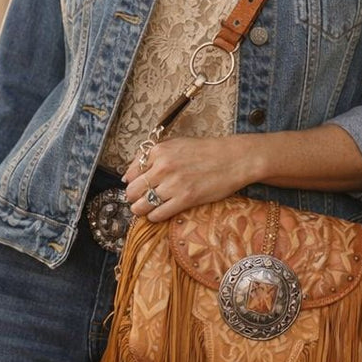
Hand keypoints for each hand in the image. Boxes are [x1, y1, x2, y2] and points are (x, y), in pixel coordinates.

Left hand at [121, 135, 256, 221]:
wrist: (233, 159)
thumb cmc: (205, 152)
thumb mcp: (175, 145)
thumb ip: (152, 158)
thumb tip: (128, 176)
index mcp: (158, 151)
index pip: (131, 173)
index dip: (132, 183)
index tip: (137, 189)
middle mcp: (162, 167)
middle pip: (132, 191)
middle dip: (134, 199)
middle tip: (140, 201)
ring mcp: (173, 184)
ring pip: (141, 206)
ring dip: (142, 210)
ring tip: (148, 210)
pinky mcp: (185, 199)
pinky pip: (158, 214)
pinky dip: (155, 217)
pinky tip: (161, 213)